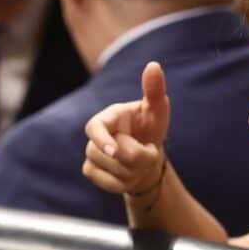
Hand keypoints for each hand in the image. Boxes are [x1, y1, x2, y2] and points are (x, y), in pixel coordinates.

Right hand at [82, 61, 170, 194]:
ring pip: (112, 171)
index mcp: (108, 117)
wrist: (146, 155)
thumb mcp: (158, 110)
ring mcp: (90, 153)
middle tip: (150, 152)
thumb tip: (154, 65)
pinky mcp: (90, 170)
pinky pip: (109, 184)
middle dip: (139, 158)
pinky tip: (131, 174)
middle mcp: (95, 135)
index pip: (95, 127)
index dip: (102, 140)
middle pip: (112, 155)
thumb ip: (154, 89)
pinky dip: (126, 184)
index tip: (114, 150)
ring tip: (140, 162)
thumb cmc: (150, 128)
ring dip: (135, 171)